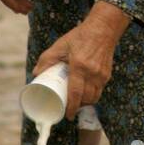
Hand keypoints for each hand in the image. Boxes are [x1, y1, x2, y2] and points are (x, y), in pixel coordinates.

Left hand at [34, 2, 130, 118]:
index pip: (75, 93)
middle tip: (69, 108)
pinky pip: (100, 90)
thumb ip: (47, 59)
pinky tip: (86, 93)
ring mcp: (102, 75)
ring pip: (94, 97)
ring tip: (77, 102)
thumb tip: (36, 73)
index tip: (67, 115)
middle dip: (77, 106)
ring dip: (85, 102)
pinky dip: (92, 95)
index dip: (71, 107)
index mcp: (79, 66)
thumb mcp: (60, 45)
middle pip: (86, 98)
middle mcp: (92, 73)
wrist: (103, 28)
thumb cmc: (80, 36)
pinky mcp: (107, 74)